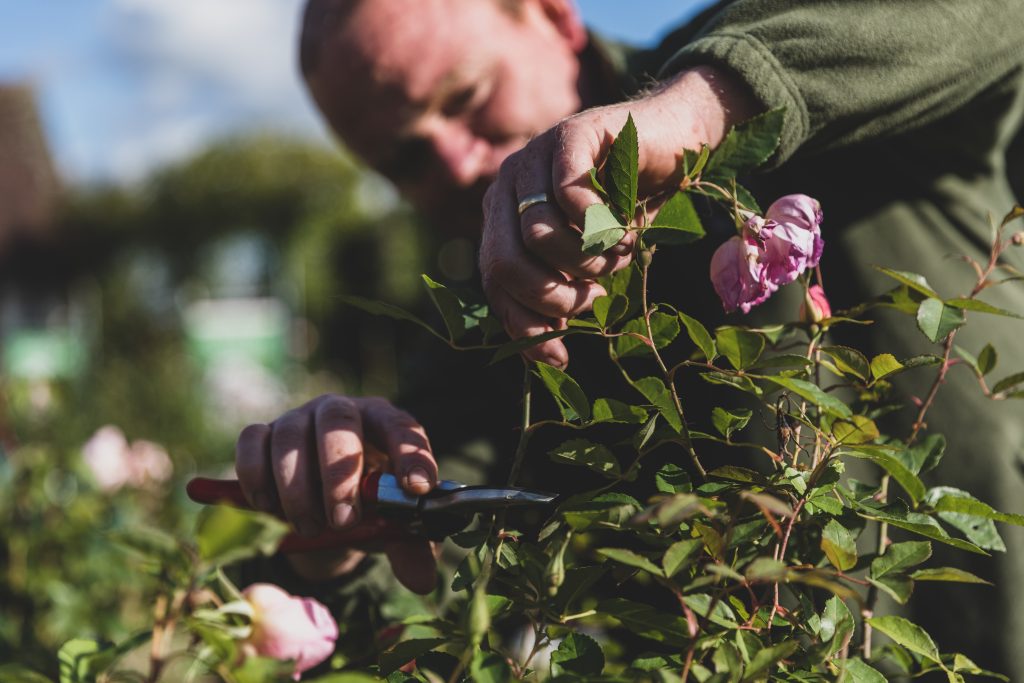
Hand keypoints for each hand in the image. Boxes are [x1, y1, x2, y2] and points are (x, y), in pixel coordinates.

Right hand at [235, 394, 438, 593]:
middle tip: (344, 522)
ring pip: (290, 434)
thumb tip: (422, 580)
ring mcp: (298, 418)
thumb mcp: (392, 525)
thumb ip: (410, 546)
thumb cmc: (369, 506)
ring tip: (311, 528)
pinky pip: (251, 441)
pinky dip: (256, 476)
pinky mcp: (262, 434)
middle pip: (338, 418)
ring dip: (297, 488)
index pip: (401, 426)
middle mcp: (341, 411)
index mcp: (384, 423)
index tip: (418, 489)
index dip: (411, 453)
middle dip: (338, 474)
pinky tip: (269, 509)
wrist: (325, 506)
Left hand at [479, 66, 756, 367]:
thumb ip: (560, 295)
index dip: (523, 324)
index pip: (493, 282)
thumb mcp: (589, 264)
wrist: (673, 144)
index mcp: (502, 217)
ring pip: (539, 235)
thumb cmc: (627, 209)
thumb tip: (549, 357)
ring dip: (587, 261)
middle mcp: (507, 185)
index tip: (560, 353)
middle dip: (554, 296)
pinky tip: (625, 226)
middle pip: (506, 262)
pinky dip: (603, 225)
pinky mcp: (571, 134)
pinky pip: (570, 195)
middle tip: (595, 296)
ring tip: (617, 253)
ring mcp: (534, 156)